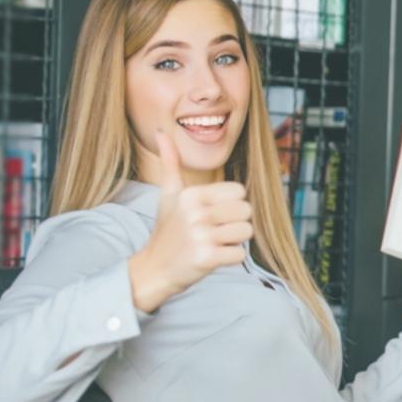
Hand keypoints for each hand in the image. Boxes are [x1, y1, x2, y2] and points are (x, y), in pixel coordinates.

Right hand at [128, 128, 251, 311]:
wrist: (154, 269)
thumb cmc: (167, 230)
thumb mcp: (168, 195)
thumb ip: (170, 163)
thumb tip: (161, 131)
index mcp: (191, 194)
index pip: (239, 191)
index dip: (231, 205)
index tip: (212, 215)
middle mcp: (196, 212)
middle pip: (247, 211)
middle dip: (235, 224)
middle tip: (213, 232)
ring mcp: (201, 235)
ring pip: (247, 232)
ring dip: (234, 241)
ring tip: (213, 243)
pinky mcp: (206, 258)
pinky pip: (240, 254)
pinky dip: (230, 259)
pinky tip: (211, 258)